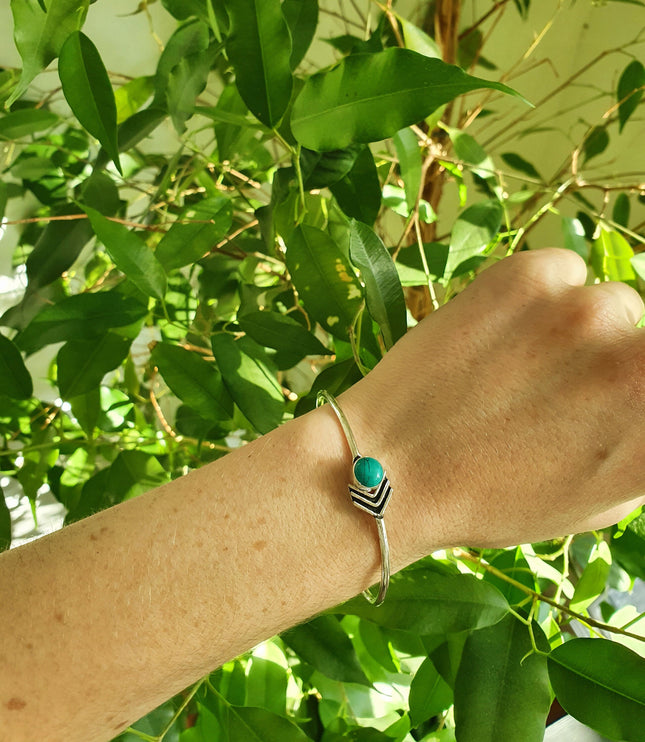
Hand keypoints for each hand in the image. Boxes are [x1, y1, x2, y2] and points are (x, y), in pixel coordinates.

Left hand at [342, 248, 644, 552]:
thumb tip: (643, 403)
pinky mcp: (526, 276)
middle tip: (560, 388)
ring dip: (574, 328)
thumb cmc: (494, 500)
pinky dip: (537, 295)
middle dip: (616, 358)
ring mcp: (582, 311)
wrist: (395, 469)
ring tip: (517, 366)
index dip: (634, 384)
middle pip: (644, 336)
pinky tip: (496, 334)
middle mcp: (637, 362)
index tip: (611, 390)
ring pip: (605, 303)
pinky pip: (560, 270)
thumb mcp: (598, 500)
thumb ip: (644, 446)